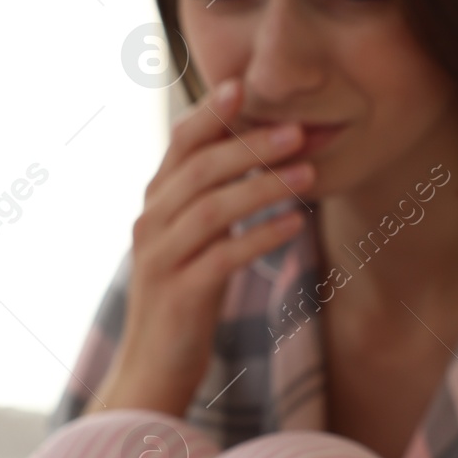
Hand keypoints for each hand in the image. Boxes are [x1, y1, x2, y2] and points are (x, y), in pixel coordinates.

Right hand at [95, 79, 313, 415]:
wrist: (152, 371)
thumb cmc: (183, 302)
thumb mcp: (193, 243)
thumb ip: (209, 201)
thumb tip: (251, 156)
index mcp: (154, 205)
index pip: (180, 145)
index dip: (210, 114)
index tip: (244, 86)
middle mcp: (150, 225)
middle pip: (200, 170)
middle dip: (250, 146)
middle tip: (297, 131)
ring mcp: (160, 260)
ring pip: (212, 209)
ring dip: (262, 187)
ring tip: (307, 174)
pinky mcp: (179, 295)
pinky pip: (223, 256)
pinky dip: (260, 236)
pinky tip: (294, 224)